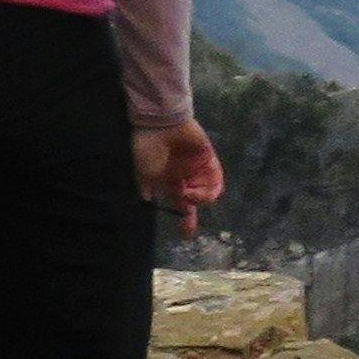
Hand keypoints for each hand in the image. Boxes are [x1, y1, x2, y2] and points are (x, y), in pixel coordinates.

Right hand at [135, 120, 223, 234]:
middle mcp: (182, 175)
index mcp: (166, 179)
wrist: (161, 123)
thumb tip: (147, 203)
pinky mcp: (208, 159)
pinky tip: (201, 191)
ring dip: (198, 199)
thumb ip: (148, 189)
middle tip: (187, 227)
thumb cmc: (148, 149)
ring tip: (188, 196)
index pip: (176, 202)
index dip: (182, 218)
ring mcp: (196, 168)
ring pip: (205, 192)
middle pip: (192, 201)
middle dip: (191, 217)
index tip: (185, 234)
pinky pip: (216, 178)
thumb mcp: (143, 173)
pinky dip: (212, 188)